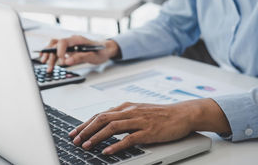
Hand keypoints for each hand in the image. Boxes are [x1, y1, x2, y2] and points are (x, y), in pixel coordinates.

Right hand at [40, 35, 120, 71]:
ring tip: (46, 65)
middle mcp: (72, 40)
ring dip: (49, 55)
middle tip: (49, 67)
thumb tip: (68, 61)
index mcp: (77, 39)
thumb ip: (80, 58)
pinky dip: (52, 55)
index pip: (63, 42)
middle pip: (56, 45)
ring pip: (54, 47)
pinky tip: (48, 61)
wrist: (105, 49)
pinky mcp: (69, 49)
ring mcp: (69, 44)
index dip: (60, 51)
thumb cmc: (100, 51)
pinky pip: (57, 50)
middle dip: (51, 56)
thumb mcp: (93, 56)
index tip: (61, 61)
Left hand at [68, 99, 230, 154]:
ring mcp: (139, 120)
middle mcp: (130, 111)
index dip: (86, 123)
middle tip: (75, 140)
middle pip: (102, 118)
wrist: (182, 114)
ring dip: (97, 137)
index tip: (75, 132)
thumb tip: (107, 122)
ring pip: (112, 127)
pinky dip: (117, 145)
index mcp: (127, 107)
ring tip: (87, 146)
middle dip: (86, 129)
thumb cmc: (161, 114)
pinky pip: (129, 138)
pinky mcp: (148, 131)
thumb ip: (124, 115)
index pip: (101, 114)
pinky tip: (108, 151)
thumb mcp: (139, 110)